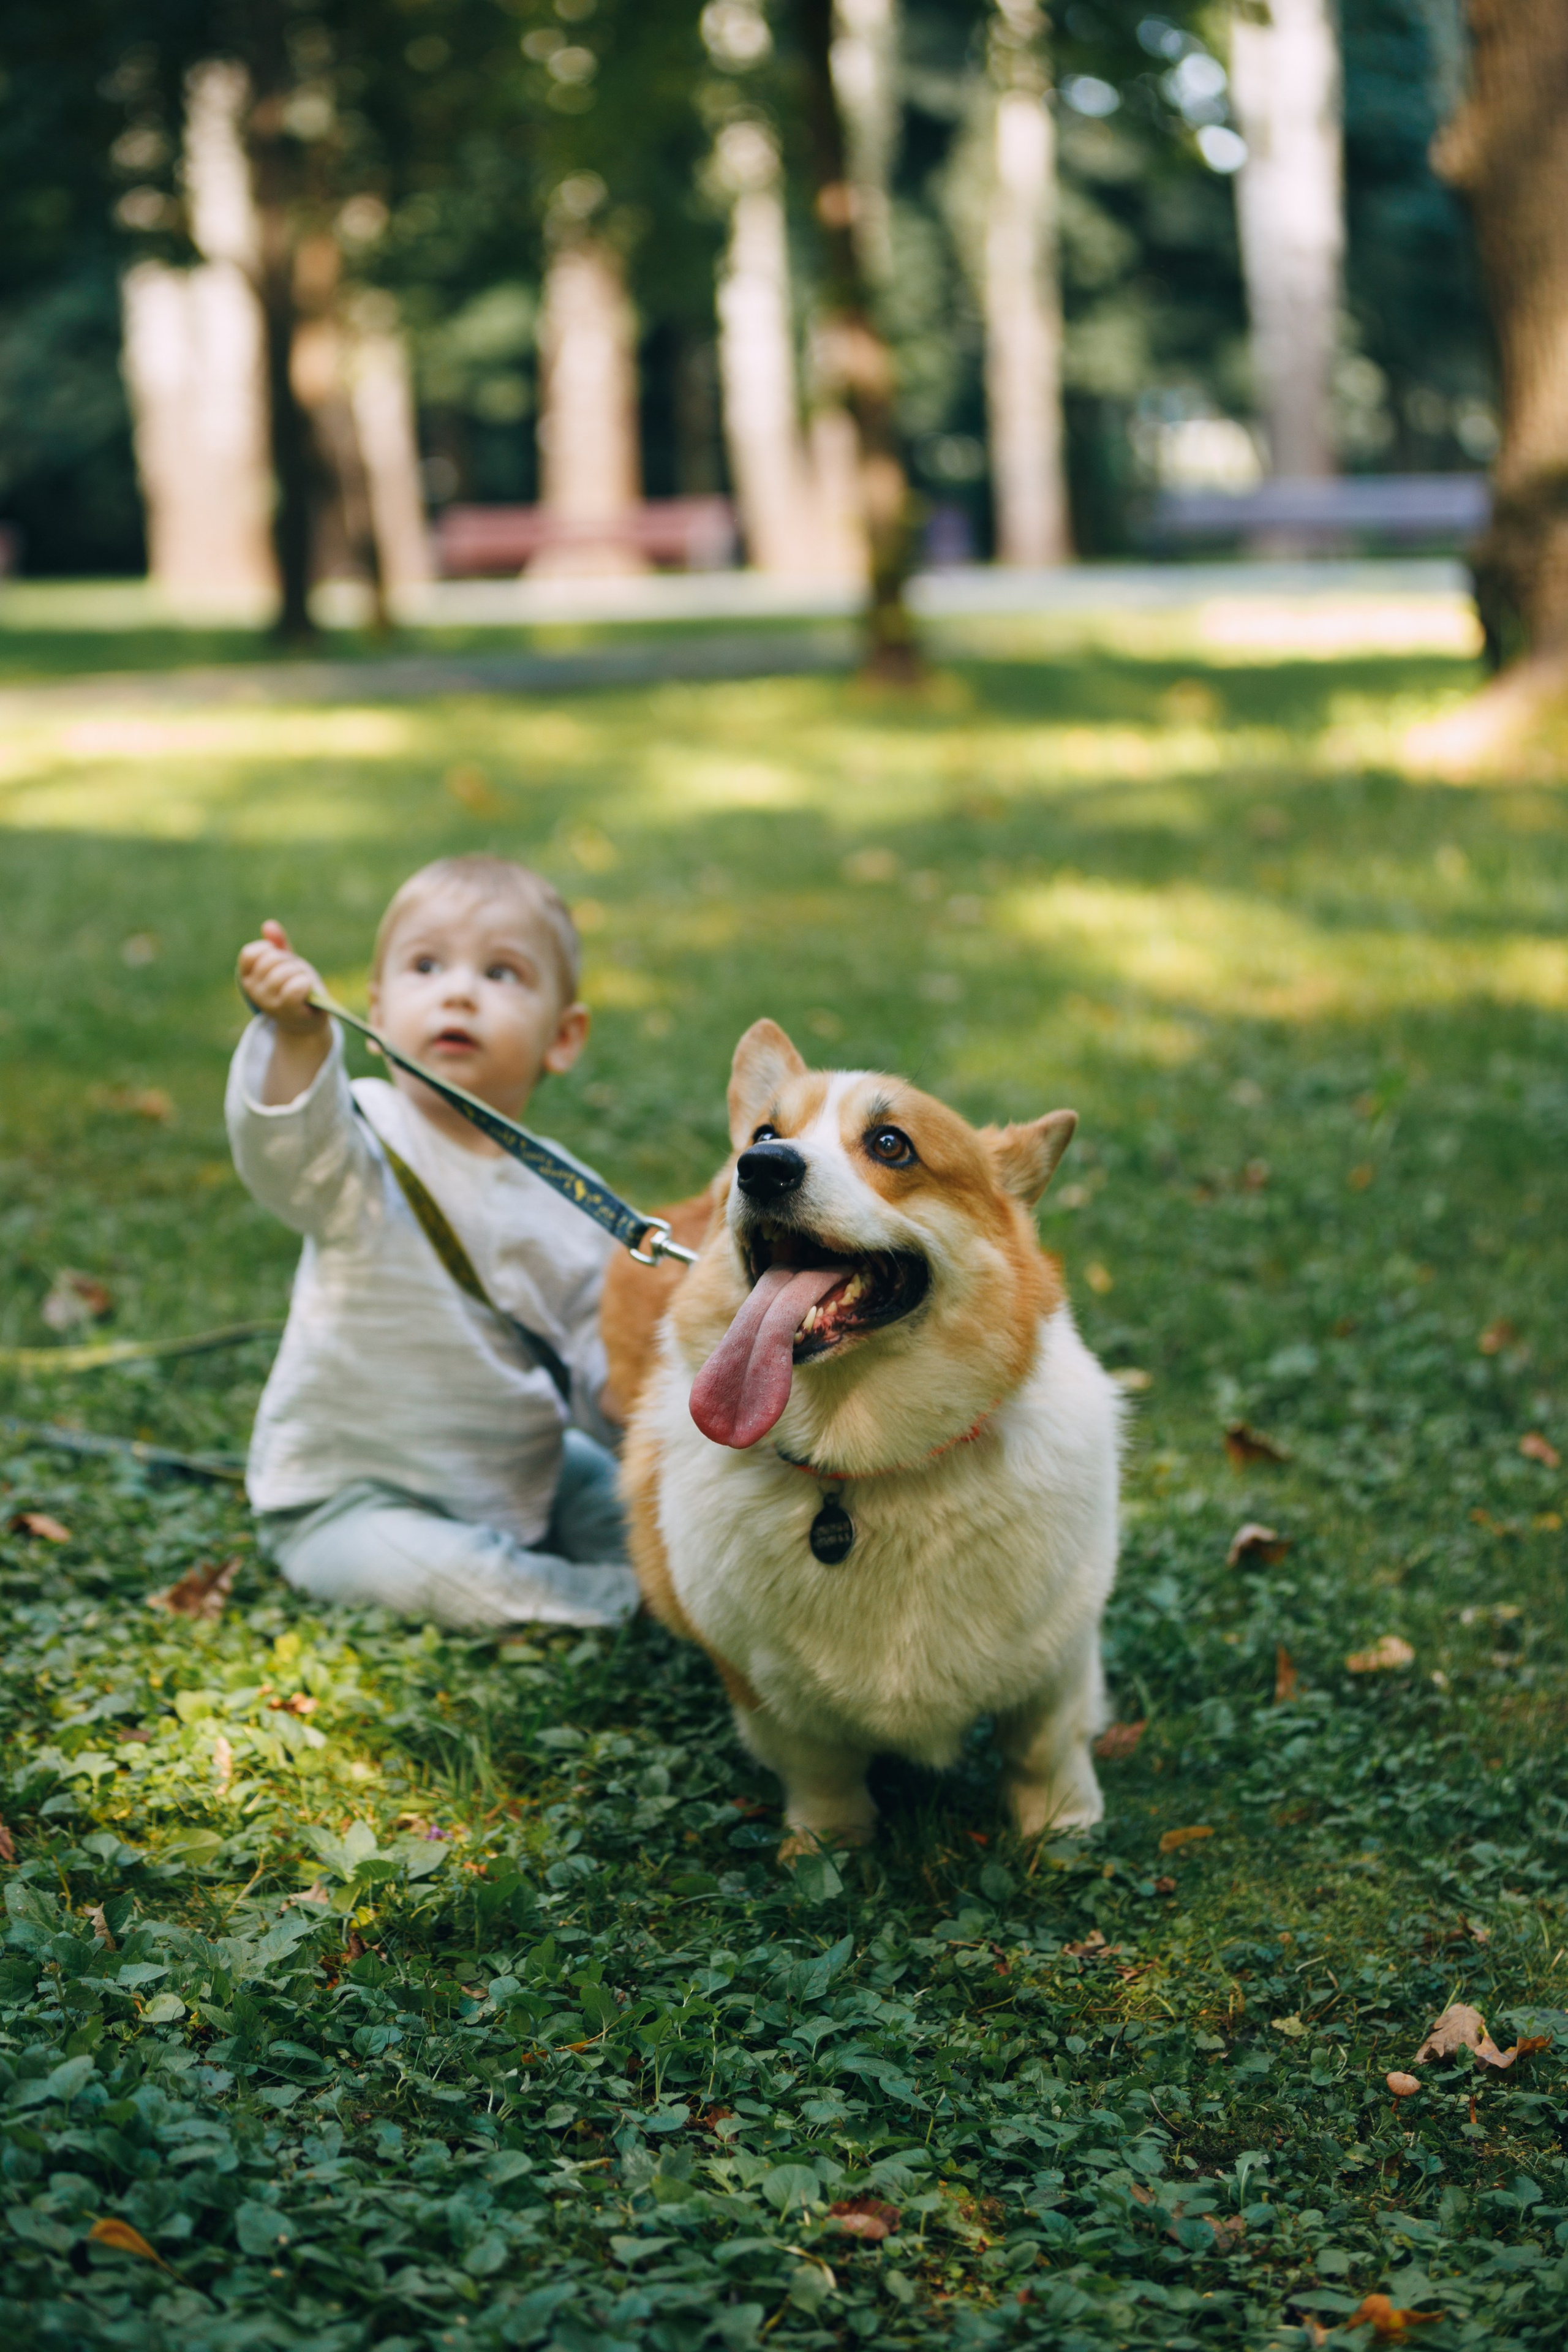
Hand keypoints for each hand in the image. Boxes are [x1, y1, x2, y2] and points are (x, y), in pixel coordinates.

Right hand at [238, 920, 326, 1036]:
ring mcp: (268, 1002)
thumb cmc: (294, 986)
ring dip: (300, 973)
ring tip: (303, 983)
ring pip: (285, 972)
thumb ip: (277, 945)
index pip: (250, 953)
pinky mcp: (287, 1010)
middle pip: (272, 959)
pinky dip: (305, 983)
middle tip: (295, 974)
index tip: (279, 959)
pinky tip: (307, 989)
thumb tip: (269, 925)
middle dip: (289, 961)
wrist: (307, 1019)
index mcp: (248, 977)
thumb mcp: (285, 963)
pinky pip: (296, 987)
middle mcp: (253, 990)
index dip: (269, 949)